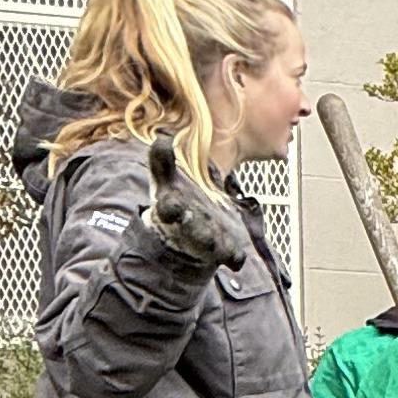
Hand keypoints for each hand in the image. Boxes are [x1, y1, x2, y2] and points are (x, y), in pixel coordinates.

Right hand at [144, 131, 246, 272]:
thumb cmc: (177, 202)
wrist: (185, 236)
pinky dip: (233, 258)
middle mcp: (188, 225)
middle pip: (191, 230)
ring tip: (220, 247)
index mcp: (173, 207)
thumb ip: (162, 162)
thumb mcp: (167, 182)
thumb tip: (161, 137)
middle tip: (202, 234)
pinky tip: (236, 260)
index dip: (168, 208)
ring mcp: (206, 239)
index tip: (169, 207)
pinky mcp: (223, 248)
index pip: (167, 208)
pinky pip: (230, 256)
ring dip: (214, 245)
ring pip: (209, 244)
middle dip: (196, 231)